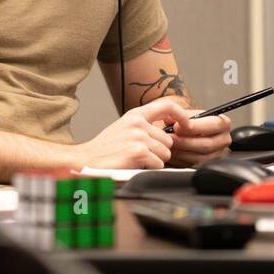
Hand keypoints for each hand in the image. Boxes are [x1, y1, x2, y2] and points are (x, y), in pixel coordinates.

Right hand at [74, 99, 191, 169]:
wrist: (86, 160)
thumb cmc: (105, 149)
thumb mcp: (124, 128)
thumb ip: (144, 126)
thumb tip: (167, 131)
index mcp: (135, 115)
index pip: (166, 105)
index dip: (181, 115)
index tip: (186, 124)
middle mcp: (138, 123)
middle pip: (168, 140)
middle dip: (159, 151)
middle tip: (140, 154)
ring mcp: (138, 136)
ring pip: (165, 153)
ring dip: (153, 160)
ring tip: (135, 159)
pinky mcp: (138, 151)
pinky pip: (158, 164)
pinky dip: (148, 168)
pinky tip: (133, 164)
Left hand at [167, 109, 231, 166]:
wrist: (189, 132)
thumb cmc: (190, 121)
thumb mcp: (187, 114)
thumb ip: (179, 115)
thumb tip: (170, 119)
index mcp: (223, 124)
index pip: (214, 125)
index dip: (196, 126)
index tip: (178, 126)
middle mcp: (223, 140)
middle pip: (206, 144)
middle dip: (185, 141)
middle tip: (171, 137)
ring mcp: (216, 154)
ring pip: (200, 157)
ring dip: (181, 151)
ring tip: (169, 144)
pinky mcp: (206, 164)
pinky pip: (194, 165)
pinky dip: (180, 159)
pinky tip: (172, 152)